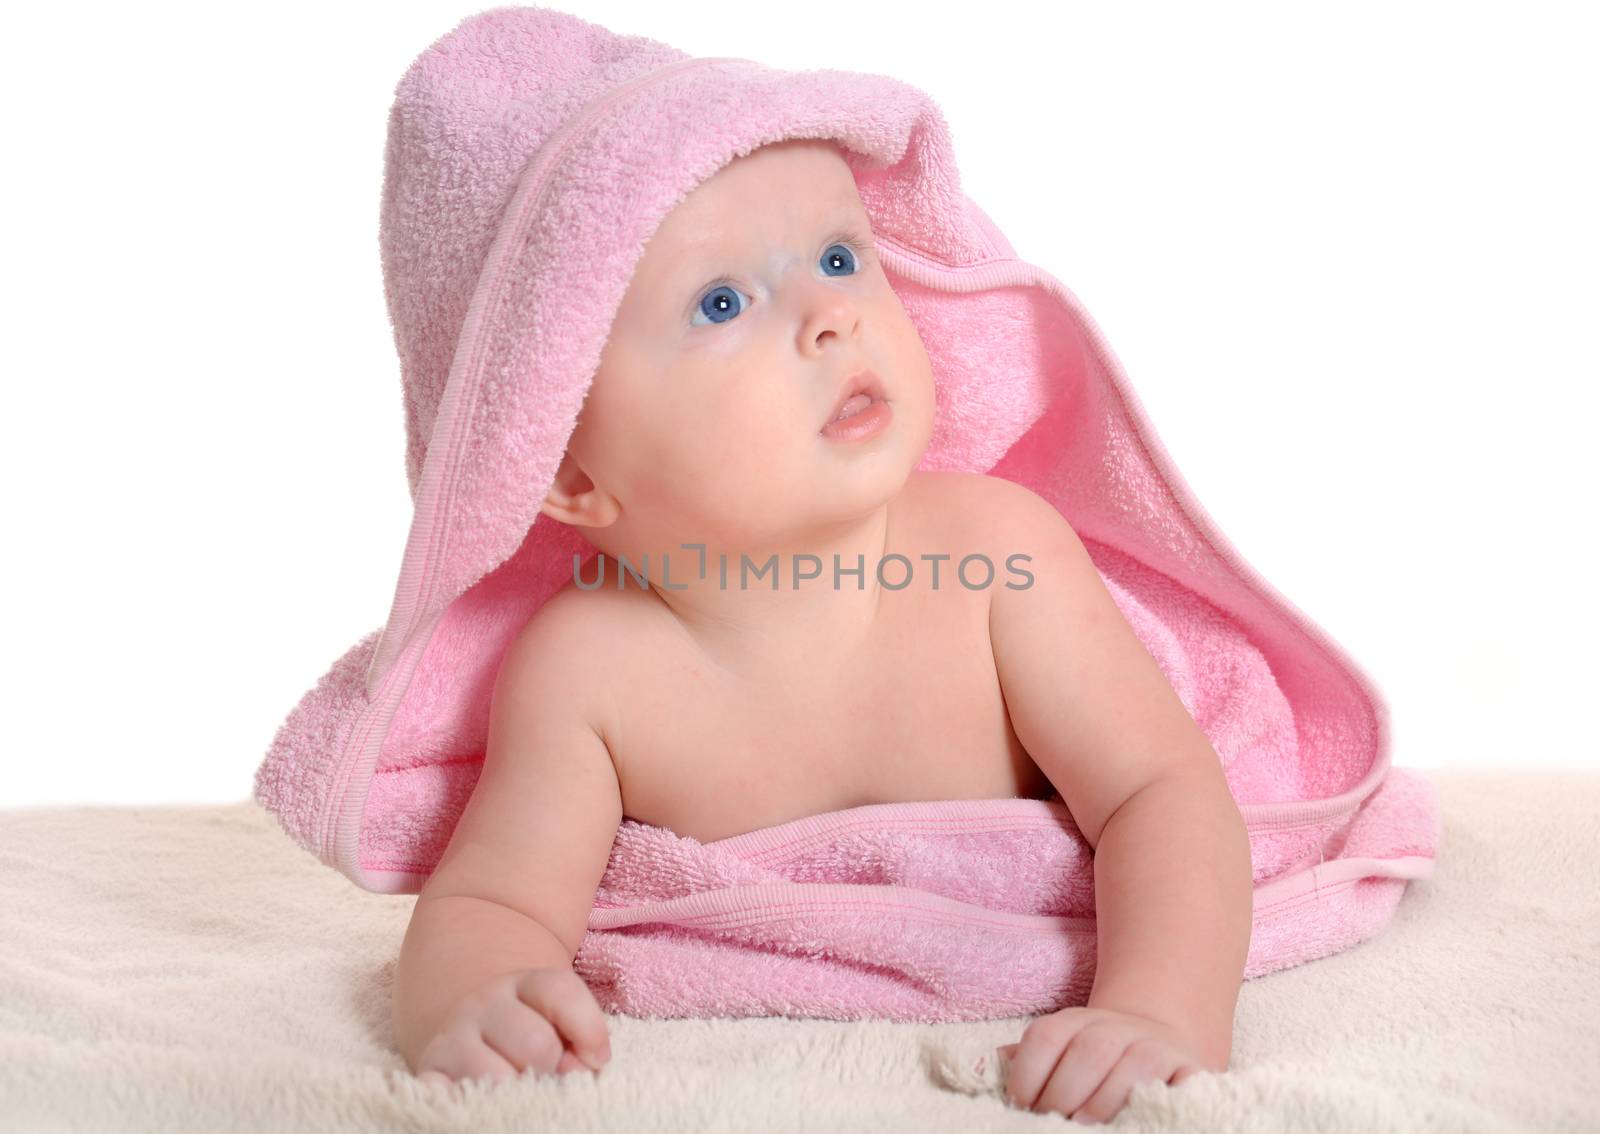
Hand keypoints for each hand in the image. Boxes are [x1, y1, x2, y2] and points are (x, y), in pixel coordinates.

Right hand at [410, 967, 611, 1087]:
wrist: (473, 1032)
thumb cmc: (532, 1031)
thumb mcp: (561, 1020)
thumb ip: (583, 1035)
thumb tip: (580, 1068)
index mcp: (523, 983)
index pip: (560, 992)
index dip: (589, 1030)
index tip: (597, 1059)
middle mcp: (483, 1003)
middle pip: (536, 1043)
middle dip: (553, 1069)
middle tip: (550, 1079)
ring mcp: (453, 1037)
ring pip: (498, 1077)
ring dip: (519, 1096)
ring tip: (522, 1094)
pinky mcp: (430, 1073)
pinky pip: (446, 1096)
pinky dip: (470, 1106)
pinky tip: (484, 1108)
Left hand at [998, 1005, 1208, 1123]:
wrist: (1162, 1041)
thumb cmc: (1095, 1064)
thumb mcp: (1059, 1054)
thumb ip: (1025, 1063)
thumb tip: (985, 1068)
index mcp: (1075, 1021)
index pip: (1045, 1038)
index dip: (1026, 1076)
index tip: (1019, 1108)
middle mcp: (1115, 1027)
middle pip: (1087, 1051)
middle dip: (1063, 1095)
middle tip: (1052, 1126)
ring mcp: (1155, 1046)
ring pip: (1129, 1068)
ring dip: (1103, 1105)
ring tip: (1083, 1128)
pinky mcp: (1190, 1069)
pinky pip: (1174, 1086)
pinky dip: (1153, 1103)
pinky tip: (1133, 1122)